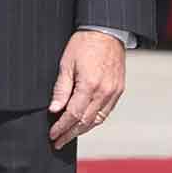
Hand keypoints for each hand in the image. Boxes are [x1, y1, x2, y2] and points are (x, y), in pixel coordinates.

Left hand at [48, 30, 125, 149]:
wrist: (108, 31)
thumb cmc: (85, 43)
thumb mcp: (67, 63)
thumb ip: (61, 88)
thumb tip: (54, 109)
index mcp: (89, 85)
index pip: (73, 114)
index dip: (61, 126)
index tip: (52, 134)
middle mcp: (104, 92)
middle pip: (85, 121)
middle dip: (70, 133)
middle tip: (58, 142)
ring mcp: (114, 92)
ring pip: (97, 120)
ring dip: (82, 130)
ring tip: (69, 136)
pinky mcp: (119, 90)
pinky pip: (106, 111)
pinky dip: (95, 121)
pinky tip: (85, 123)